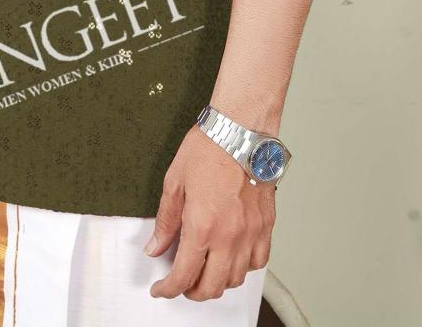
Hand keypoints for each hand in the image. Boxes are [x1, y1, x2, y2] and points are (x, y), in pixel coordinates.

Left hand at [144, 123, 273, 300]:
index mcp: (201, 225)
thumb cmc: (209, 147)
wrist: (241, 128)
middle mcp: (228, 235)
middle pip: (211, 287)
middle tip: (181, 284)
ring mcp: (250, 232)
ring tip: (205, 270)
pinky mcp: (266, 225)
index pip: (183, 275)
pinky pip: (258, 262)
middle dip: (191, 292)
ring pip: (235, 279)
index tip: (162, 289)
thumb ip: (165, 221)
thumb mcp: (174, 182)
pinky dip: (243, 268)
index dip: (169, 289)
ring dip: (217, 282)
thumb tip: (155, 246)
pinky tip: (232, 258)